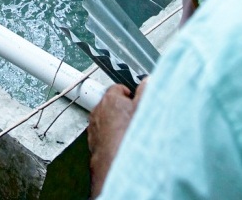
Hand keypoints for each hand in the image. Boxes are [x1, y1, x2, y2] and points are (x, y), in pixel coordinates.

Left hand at [88, 82, 146, 197]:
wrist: (115, 162)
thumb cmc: (128, 135)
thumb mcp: (143, 108)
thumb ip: (146, 91)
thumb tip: (148, 81)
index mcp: (110, 98)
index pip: (118, 88)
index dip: (130, 94)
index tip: (136, 100)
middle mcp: (98, 110)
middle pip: (112, 104)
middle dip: (123, 109)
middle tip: (135, 117)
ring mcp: (94, 126)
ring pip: (107, 119)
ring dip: (116, 123)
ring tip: (129, 132)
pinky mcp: (93, 141)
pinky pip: (104, 134)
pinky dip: (111, 136)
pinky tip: (122, 143)